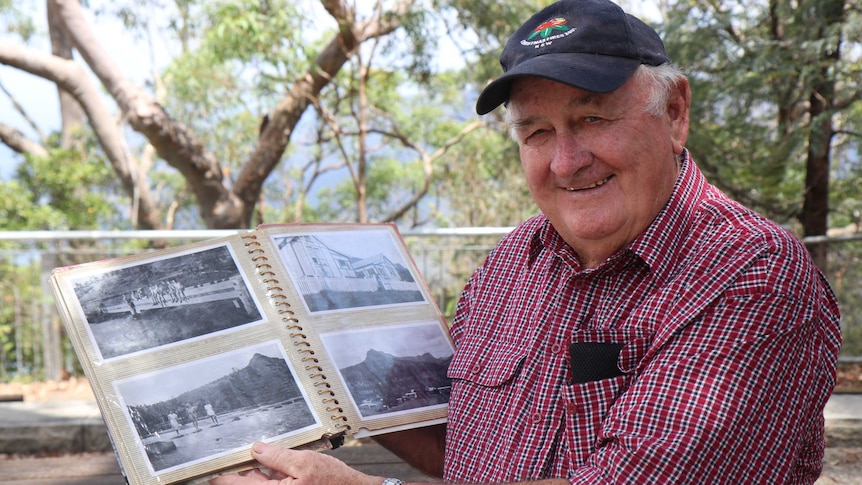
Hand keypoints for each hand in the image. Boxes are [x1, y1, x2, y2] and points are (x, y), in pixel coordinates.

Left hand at [209, 442, 383, 484]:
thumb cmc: (333, 482)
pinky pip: (272, 483)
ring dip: (257, 468)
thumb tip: (257, 449)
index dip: (223, 475)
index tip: (213, 467)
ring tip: (259, 452)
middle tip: (239, 449)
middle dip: (244, 467)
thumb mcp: (304, 462)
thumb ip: (278, 457)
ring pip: (259, 481)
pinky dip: (270, 472)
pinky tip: (275, 461)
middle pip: (247, 482)